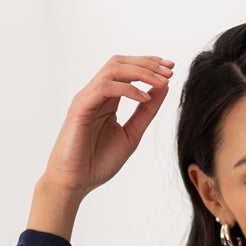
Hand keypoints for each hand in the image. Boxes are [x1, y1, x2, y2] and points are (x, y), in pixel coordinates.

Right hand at [39, 53, 175, 201]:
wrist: (74, 183)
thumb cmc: (98, 162)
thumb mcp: (132, 134)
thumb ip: (146, 112)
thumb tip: (164, 87)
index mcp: (107, 99)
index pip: (128, 69)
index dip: (149, 64)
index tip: (171, 68)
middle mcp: (96, 94)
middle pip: (121, 62)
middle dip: (147, 63)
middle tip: (169, 70)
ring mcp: (87, 98)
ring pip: (113, 69)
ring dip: (140, 72)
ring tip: (161, 81)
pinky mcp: (80, 107)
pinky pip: (104, 88)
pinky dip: (127, 89)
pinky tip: (144, 98)